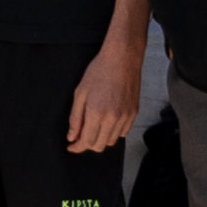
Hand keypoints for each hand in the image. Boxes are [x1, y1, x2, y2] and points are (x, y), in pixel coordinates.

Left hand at [69, 29, 143, 154]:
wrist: (122, 59)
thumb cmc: (99, 72)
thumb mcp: (80, 93)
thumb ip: (75, 118)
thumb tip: (72, 137)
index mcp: (96, 113)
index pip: (86, 141)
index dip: (77, 147)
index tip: (71, 147)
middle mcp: (113, 119)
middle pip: (99, 145)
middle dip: (87, 144)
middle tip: (80, 136)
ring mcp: (126, 117)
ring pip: (112, 141)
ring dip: (100, 138)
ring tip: (93, 127)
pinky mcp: (134, 113)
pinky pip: (123, 133)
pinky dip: (113, 132)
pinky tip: (106, 122)